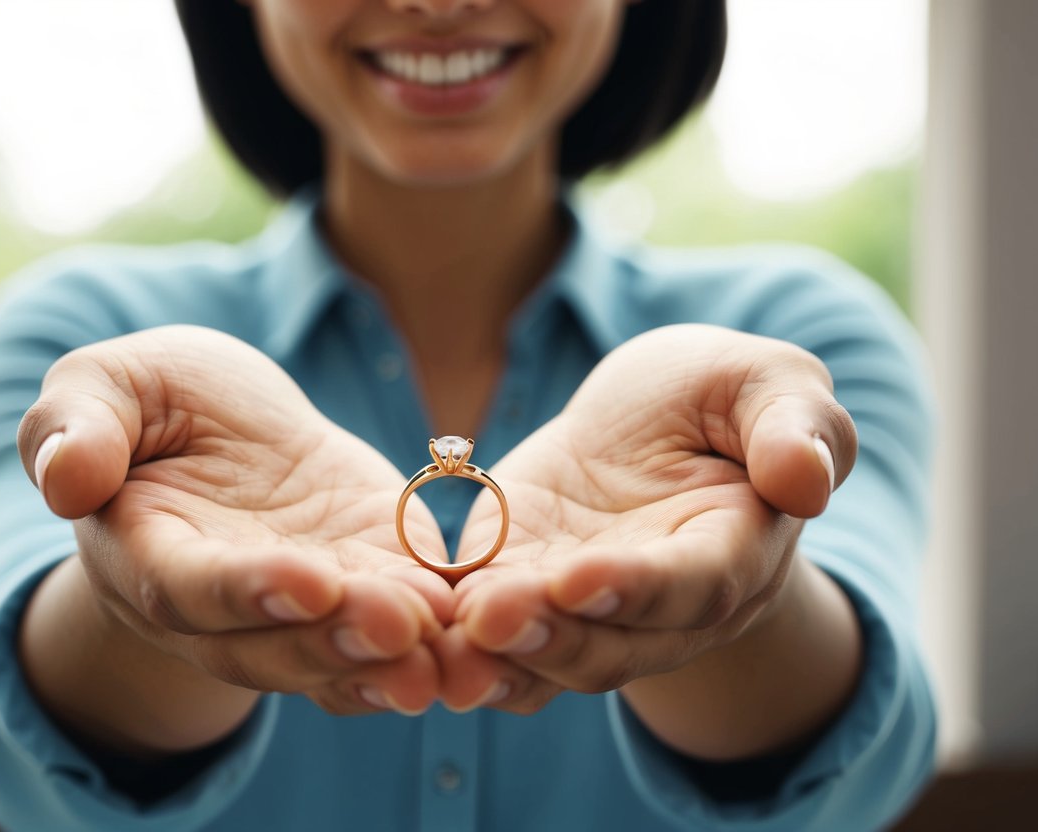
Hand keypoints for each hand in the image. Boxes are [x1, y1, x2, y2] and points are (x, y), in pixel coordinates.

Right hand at [17, 325, 454, 729]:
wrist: (227, 432)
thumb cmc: (155, 405)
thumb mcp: (107, 387)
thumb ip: (77, 427)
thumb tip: (64, 479)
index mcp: (150, 555)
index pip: (191, 589)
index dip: (247, 591)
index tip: (307, 580)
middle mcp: (226, 606)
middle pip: (277, 644)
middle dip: (338, 640)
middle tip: (400, 627)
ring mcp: (303, 605)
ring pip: (342, 653)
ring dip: (396, 657)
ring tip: (448, 649)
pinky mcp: (367, 582)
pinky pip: (399, 622)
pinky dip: (438, 631)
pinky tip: (482, 627)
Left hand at [435, 324, 855, 716]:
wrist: (646, 426)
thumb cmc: (716, 397)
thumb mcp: (763, 381)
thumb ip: (795, 424)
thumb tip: (808, 480)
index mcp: (734, 549)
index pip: (695, 585)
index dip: (639, 588)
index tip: (579, 579)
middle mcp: (663, 605)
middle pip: (613, 641)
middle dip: (551, 635)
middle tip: (489, 619)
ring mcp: (588, 610)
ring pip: (550, 655)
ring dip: (498, 656)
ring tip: (445, 640)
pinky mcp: (523, 594)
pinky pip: (495, 636)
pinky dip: (458, 643)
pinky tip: (415, 634)